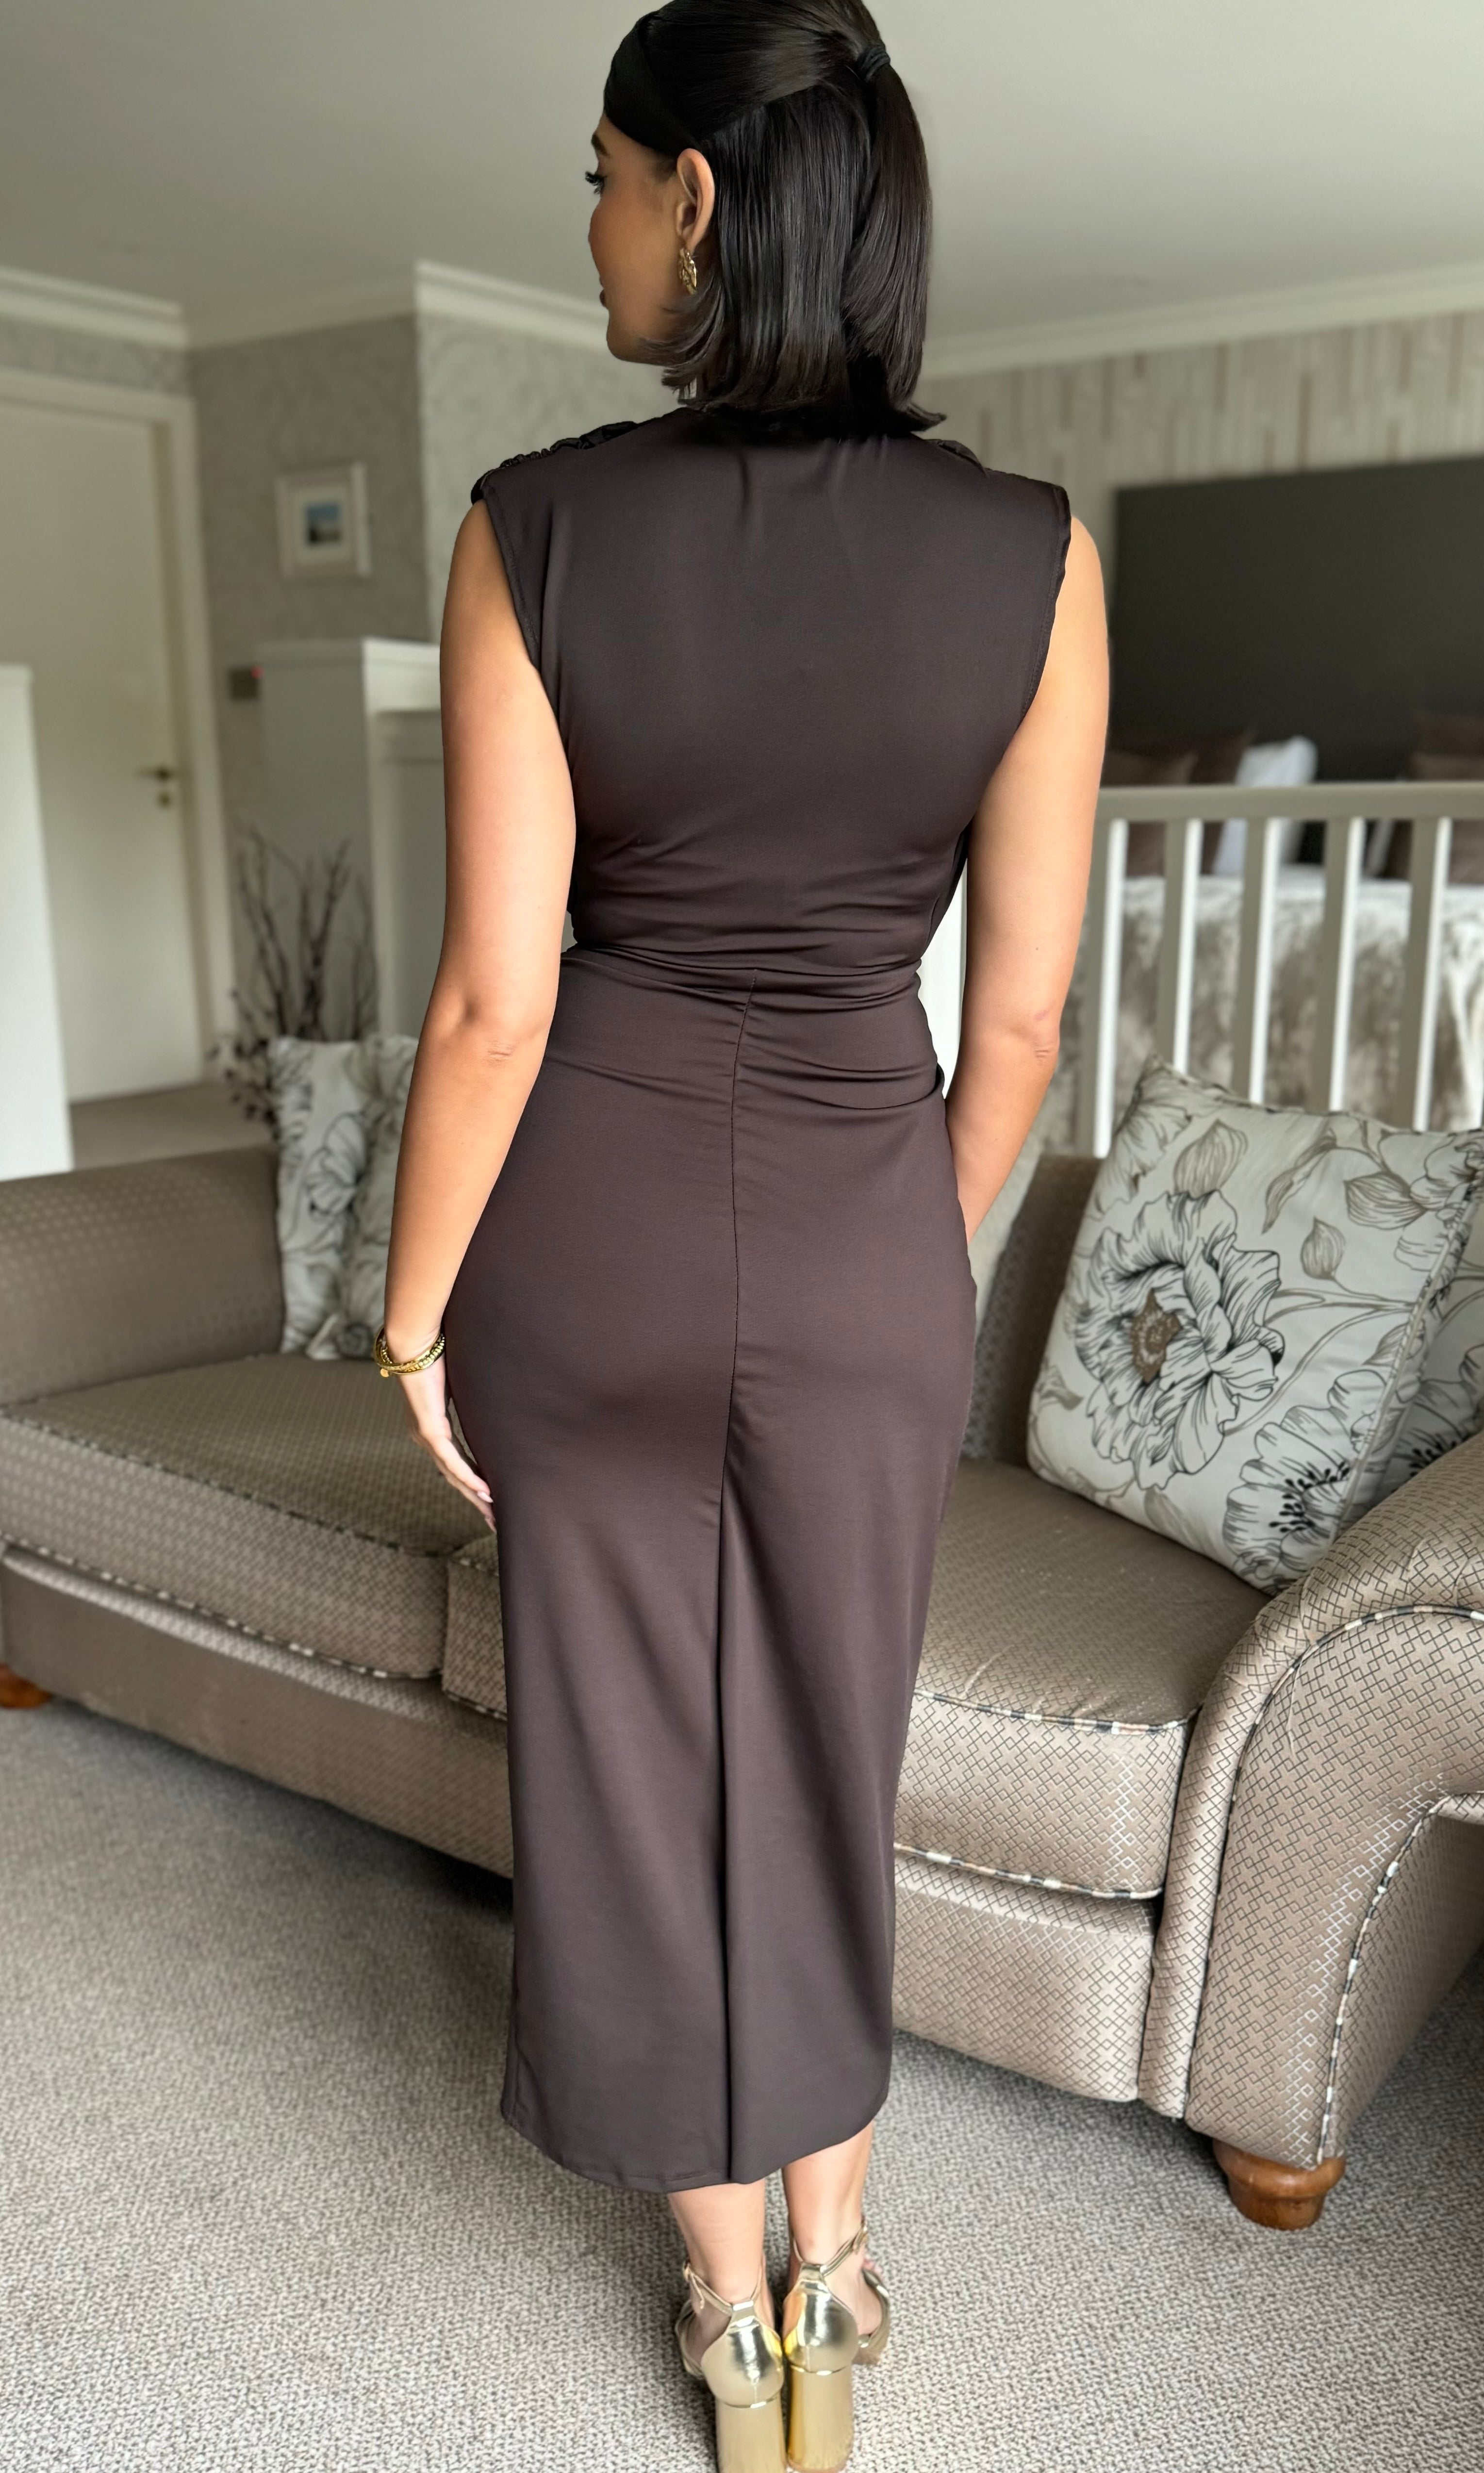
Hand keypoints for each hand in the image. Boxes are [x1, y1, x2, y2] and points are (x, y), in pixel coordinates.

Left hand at [395, 1354, 492, 1528]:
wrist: (413, 1344)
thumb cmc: (435, 1358)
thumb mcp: (458, 1385)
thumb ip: (470, 1400)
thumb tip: (491, 1401)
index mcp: (430, 1429)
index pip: (455, 1464)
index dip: (473, 1483)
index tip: (491, 1499)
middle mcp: (425, 1438)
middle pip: (453, 1478)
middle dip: (474, 1501)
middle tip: (493, 1521)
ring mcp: (425, 1436)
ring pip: (452, 1475)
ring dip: (474, 1496)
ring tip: (493, 1513)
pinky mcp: (428, 1430)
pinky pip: (451, 1460)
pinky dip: (468, 1476)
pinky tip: (484, 1490)